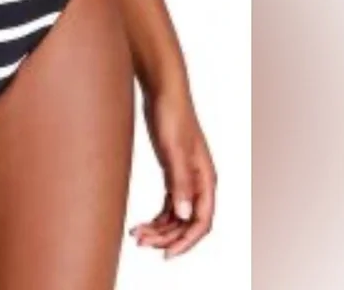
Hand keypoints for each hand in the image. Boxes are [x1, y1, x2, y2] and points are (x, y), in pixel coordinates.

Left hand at [130, 86, 215, 258]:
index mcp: (206, 178)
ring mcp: (186, 177)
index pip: (202, 221)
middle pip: (188, 222)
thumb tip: (184, 216)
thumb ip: (180, 182)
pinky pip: (170, 204)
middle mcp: (199, 181)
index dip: (186, 241)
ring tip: (137, 235)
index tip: (166, 254)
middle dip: (167, 237)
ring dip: (161, 229)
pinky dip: (159, 216)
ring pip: (178, 215)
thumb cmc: (172, 114)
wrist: (163, 90)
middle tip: (142, 242)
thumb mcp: (174, 149)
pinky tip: (142, 223)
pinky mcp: (173, 171)